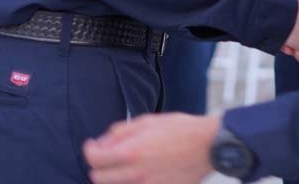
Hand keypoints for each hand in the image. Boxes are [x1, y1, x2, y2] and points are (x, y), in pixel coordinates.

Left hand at [84, 113, 217, 183]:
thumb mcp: (148, 121)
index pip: (94, 159)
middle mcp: (135, 174)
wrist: (208, 146)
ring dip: (114, 176)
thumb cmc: (182, 130)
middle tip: (107, 155)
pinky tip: (141, 170)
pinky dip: (132, 182)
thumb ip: (120, 131)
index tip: (92, 145)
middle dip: (99, 165)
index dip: (89, 150)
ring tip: (125, 162)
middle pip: (98, 178)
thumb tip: (103, 141)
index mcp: (130, 152)